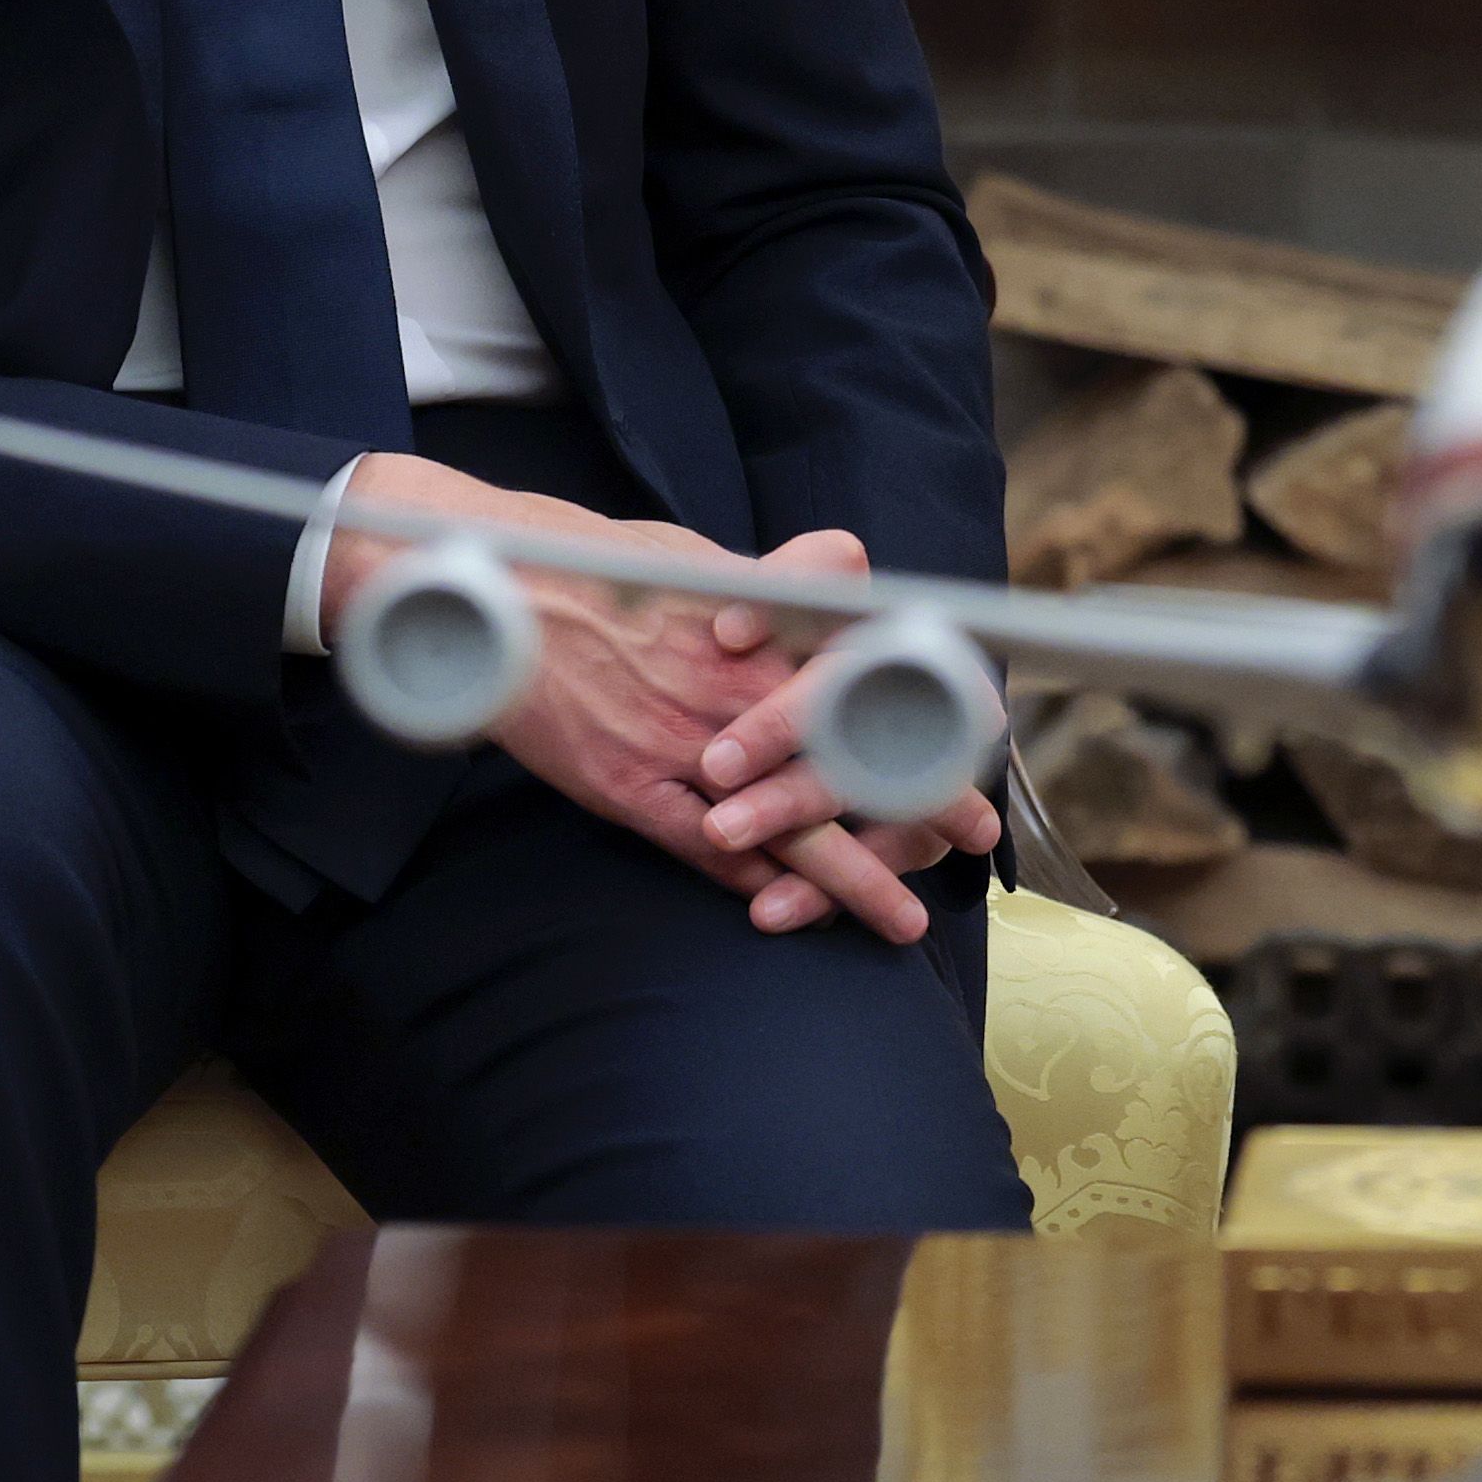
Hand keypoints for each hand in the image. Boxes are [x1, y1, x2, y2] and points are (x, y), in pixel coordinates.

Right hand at [327, 468, 996, 940]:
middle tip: (983, 835)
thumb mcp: (704, 559)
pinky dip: (751, 883)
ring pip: (791, 827)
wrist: (499, 590)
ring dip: (852, 879)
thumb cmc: (601, 567)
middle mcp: (741, 691)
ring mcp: (688, 745)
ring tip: (904, 921)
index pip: (875, 675)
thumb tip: (827, 590)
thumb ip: (770, 588)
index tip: (979, 734)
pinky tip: (788, 915)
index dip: (931, 709)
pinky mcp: (631, 786)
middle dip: (923, 802)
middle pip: (853, 760)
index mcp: (766, 630)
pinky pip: (705, 850)